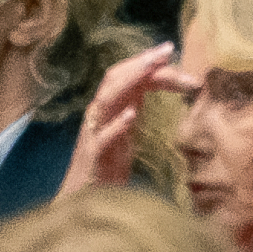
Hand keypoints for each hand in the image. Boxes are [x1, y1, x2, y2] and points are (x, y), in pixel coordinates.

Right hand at [59, 41, 198, 193]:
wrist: (83, 202)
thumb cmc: (107, 165)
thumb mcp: (127, 131)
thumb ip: (137, 105)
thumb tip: (162, 81)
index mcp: (109, 108)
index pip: (125, 76)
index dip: (146, 61)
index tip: (170, 49)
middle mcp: (98, 116)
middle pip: (114, 79)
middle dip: (140, 63)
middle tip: (166, 50)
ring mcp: (93, 135)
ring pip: (106, 101)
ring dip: (129, 82)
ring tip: (150, 69)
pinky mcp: (92, 159)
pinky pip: (102, 139)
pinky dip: (116, 125)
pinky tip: (131, 114)